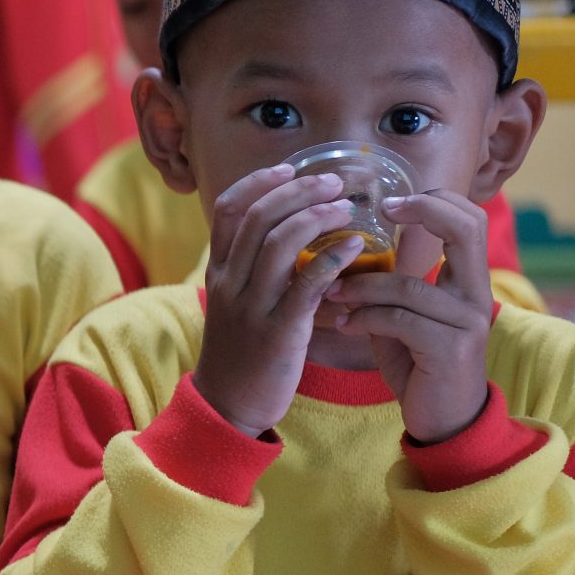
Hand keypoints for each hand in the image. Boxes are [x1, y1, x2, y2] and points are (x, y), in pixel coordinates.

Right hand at [193, 164, 359, 436]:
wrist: (227, 407)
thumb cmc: (241, 353)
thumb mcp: (236, 304)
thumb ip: (254, 270)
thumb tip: (288, 236)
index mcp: (219, 272)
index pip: (228, 210)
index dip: (258, 182)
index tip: (290, 168)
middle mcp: (230, 283)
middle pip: (256, 218)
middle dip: (297, 190)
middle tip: (333, 180)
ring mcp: (251, 306)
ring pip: (277, 243)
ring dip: (315, 216)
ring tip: (347, 206)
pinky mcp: (277, 332)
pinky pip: (305, 285)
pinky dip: (331, 259)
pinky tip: (356, 246)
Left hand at [322, 189, 492, 443]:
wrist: (443, 419)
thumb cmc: (419, 363)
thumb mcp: (403, 317)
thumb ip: (388, 286)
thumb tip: (344, 255)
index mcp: (469, 280)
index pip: (469, 220)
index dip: (434, 201)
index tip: (388, 201)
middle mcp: (477, 294)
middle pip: (466, 230)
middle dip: (422, 212)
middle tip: (380, 212)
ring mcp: (468, 321)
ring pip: (409, 285)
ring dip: (361, 287)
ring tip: (332, 294)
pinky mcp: (450, 349)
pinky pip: (399, 321)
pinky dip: (364, 319)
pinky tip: (344, 326)